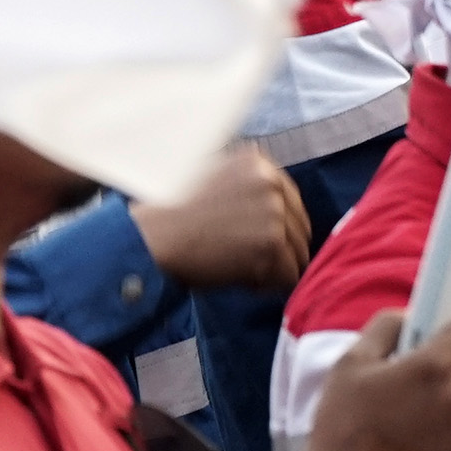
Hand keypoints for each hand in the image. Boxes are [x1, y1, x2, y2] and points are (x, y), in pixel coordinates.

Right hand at [133, 145, 307, 291]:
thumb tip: (279, 204)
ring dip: (273, 268)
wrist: (151, 239)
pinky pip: (290, 275)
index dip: (275, 227)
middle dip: (278, 249)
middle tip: (245, 261)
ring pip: (298, 253)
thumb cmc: (173, 217)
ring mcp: (274, 212)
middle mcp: (271, 182)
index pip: (290, 201)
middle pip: (299, 226)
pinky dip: (270, 286)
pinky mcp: (271, 244)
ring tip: (240, 271)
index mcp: (259, 163)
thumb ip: (248, 184)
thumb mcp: (213, 177)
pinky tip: (243, 282)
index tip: (254, 242)